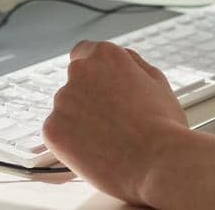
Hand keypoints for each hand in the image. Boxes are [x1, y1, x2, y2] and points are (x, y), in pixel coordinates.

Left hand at [42, 40, 190, 203]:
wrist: (156, 163)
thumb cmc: (163, 126)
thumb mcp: (157, 81)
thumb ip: (133, 64)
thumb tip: (122, 61)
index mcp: (106, 55)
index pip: (84, 52)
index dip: (93, 73)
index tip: (99, 88)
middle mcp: (80, 71)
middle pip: (75, 83)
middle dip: (87, 99)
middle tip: (110, 122)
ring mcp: (63, 100)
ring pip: (66, 110)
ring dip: (79, 121)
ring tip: (107, 140)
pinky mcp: (52, 129)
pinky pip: (57, 133)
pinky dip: (70, 143)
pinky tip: (94, 151)